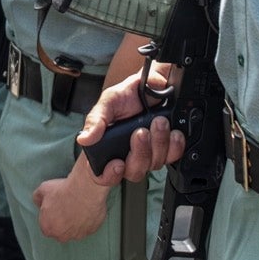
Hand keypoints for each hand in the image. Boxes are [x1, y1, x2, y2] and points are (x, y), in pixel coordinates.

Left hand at [33, 174, 109, 242]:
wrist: (85, 189)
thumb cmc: (63, 190)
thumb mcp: (43, 189)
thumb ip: (37, 198)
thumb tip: (38, 202)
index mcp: (47, 228)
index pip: (46, 225)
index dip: (50, 215)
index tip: (55, 206)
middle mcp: (62, 236)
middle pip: (60, 230)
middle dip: (62, 221)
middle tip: (66, 205)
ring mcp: (77, 235)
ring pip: (74, 230)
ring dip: (74, 221)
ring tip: (77, 205)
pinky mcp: (91, 231)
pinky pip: (87, 227)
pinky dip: (86, 220)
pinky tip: (86, 208)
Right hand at [76, 66, 181, 186]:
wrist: (150, 84)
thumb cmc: (126, 96)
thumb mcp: (108, 102)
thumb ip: (96, 120)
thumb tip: (84, 139)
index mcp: (110, 148)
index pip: (104, 175)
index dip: (110, 176)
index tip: (117, 164)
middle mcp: (129, 155)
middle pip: (134, 172)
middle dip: (140, 153)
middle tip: (141, 131)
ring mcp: (148, 154)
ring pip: (154, 164)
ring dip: (158, 145)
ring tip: (159, 122)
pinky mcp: (166, 149)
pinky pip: (172, 157)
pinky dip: (174, 146)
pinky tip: (173, 133)